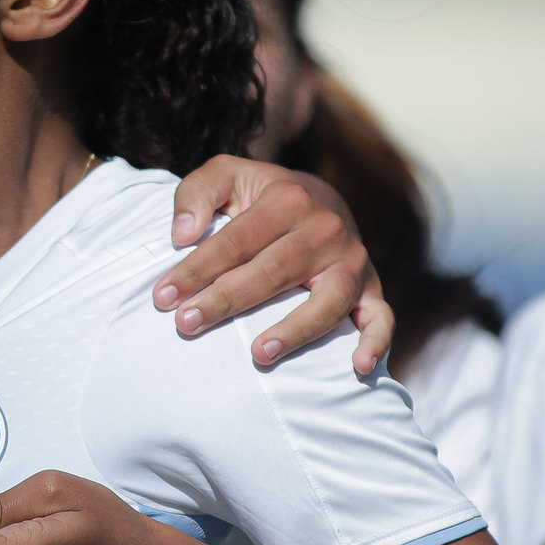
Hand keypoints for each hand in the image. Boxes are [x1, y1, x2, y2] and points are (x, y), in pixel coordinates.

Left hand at [158, 154, 393, 371]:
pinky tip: (357, 368)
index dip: (196, 269)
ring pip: (328, 300)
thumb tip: (183, 234)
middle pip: (274, 271)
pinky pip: (381, 318)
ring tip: (259, 354)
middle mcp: (326, 229)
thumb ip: (196, 193)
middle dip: (227, 300)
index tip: (162, 297)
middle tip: (187, 325)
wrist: (319, 200)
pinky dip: (375, 342)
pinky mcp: (371, 288)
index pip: (236, 240)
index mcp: (288, 198)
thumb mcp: (226, 175)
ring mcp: (352, 261)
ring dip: (296, 330)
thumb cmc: (259, 197)